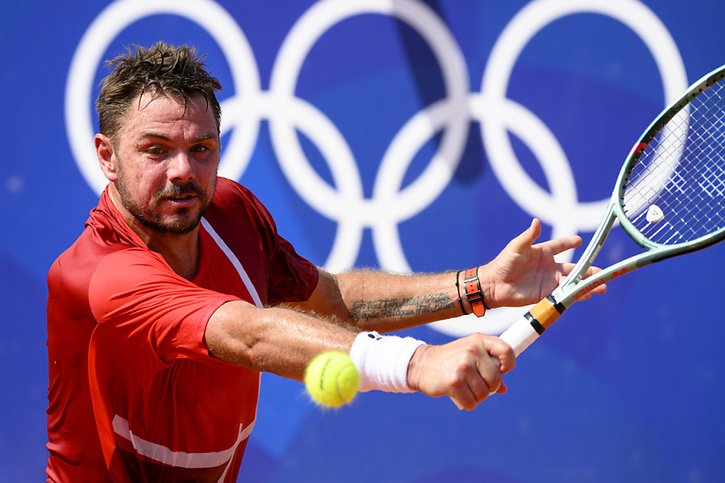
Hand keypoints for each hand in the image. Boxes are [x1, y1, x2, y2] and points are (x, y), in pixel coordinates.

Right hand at [406, 334, 514, 410]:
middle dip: (488, 387)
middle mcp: (472, 350)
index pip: (507, 352)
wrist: (421, 365)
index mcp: (479, 341)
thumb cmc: (449, 360)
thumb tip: (503, 388)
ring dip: (476, 397)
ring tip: (464, 388)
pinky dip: (467, 404)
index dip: (508, 365)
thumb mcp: (469, 355)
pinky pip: (471, 403)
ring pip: (484, 394)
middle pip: (495, 380)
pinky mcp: (454, 382)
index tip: (501, 371)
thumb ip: (488, 368)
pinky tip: (458, 395)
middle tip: (474, 384)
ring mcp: (463, 366)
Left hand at [479, 218, 605, 307]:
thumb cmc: (504, 263)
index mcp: (543, 252)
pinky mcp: (546, 294)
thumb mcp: (517, 247)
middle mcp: (549, 266)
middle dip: (589, 269)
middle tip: (604, 271)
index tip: (580, 240)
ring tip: (603, 286)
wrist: (494, 285)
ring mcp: (549, 281)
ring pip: (573, 282)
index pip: (560, 245)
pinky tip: (588, 296)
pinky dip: (577, 295)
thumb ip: (529, 236)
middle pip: (574, 267)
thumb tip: (536, 221)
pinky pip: (564, 294)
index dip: (570, 242)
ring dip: (587, 284)